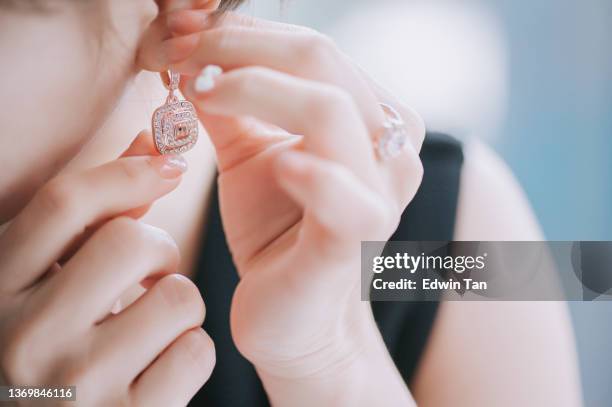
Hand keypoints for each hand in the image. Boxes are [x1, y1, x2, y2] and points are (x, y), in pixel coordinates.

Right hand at [0, 133, 214, 405]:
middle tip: (152, 271)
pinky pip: (196, 352)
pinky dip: (190, 352)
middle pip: (130, 242)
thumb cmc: (50, 349)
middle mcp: (24, 338)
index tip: (169, 165)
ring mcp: (75, 387)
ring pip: (177, 298)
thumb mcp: (46, 281)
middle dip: (160, 249)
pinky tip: (159, 367)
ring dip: (180, 305)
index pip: (65, 204)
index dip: (127, 172)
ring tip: (151, 327)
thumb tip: (153, 143)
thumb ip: (93, 216)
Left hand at [166, 11, 424, 382]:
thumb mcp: (249, 156)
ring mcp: (379, 193)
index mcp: (366, 117)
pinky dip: (308, 173)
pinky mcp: (357, 241)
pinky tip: (273, 165)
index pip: (310, 48)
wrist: (296, 318)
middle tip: (180, 51)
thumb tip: (191, 54)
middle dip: (238, 47)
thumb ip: (230, 106)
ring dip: (254, 89)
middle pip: (320, 59)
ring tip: (199, 91)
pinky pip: (342, 196)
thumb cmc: (276, 233)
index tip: (182, 32)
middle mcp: (385, 146)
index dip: (243, 31)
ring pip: (328, 109)